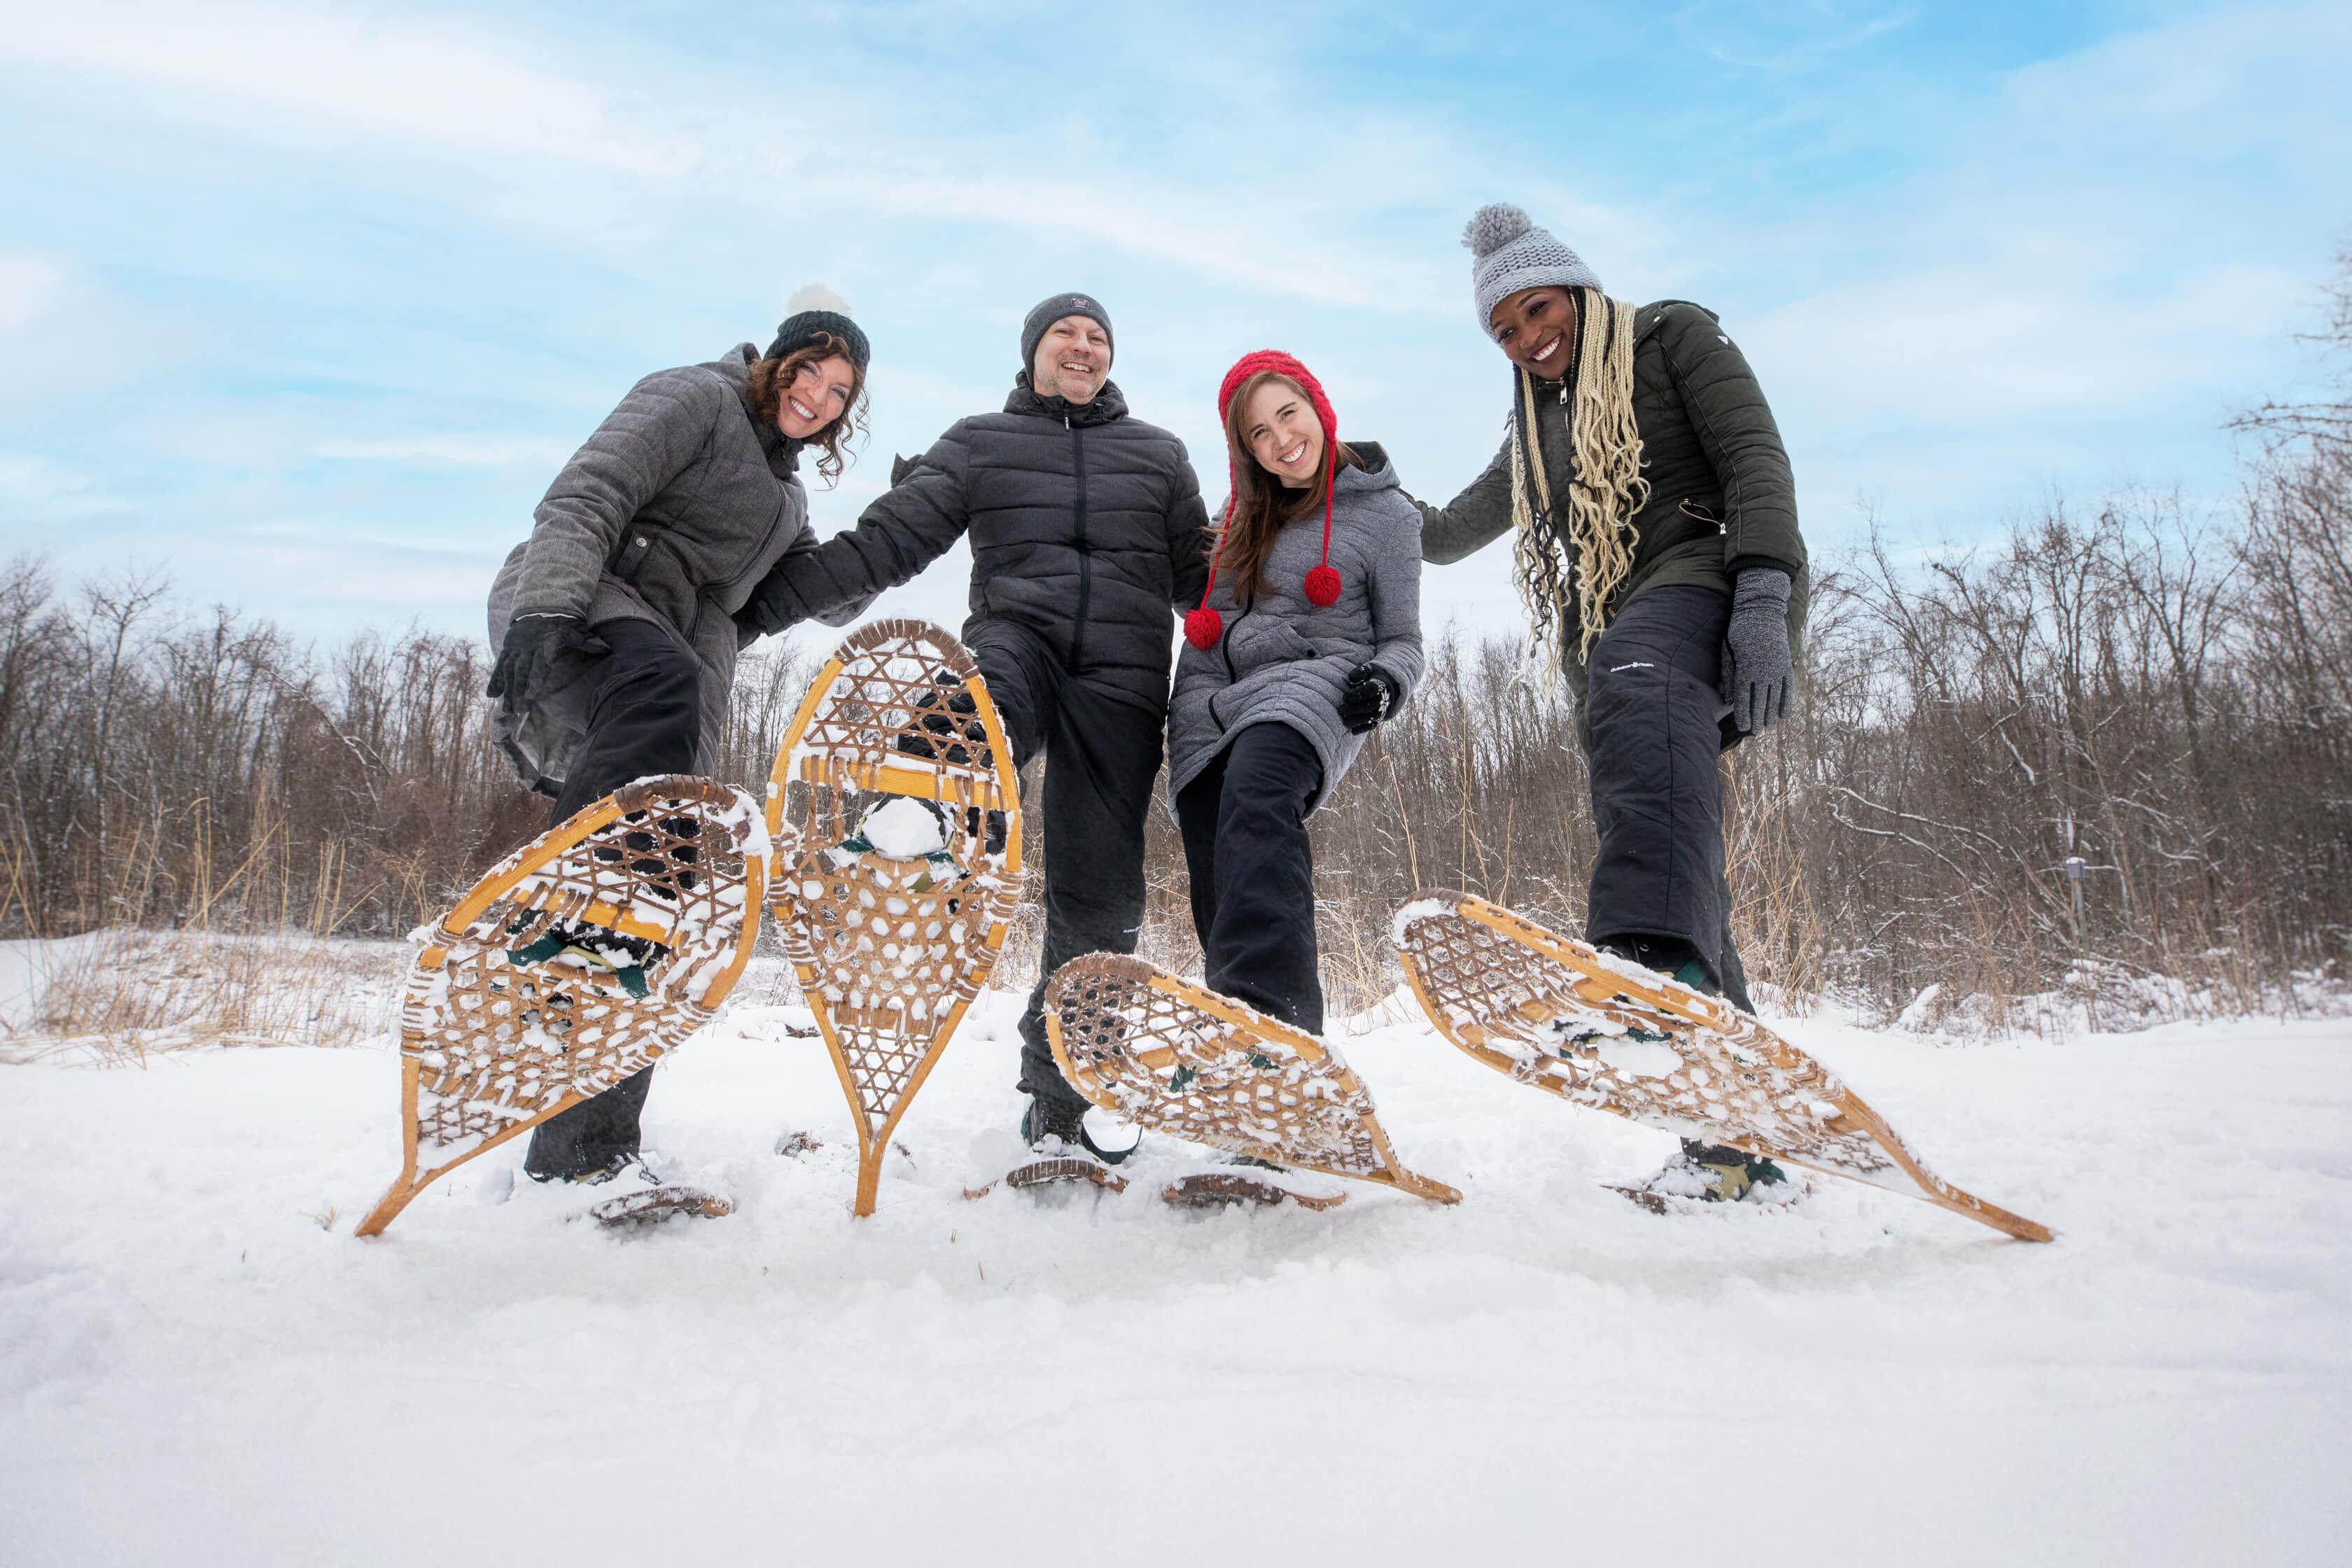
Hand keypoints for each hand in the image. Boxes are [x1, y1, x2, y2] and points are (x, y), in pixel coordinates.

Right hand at [486, 614, 610, 706]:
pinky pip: (499, 666)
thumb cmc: (564, 622)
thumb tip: (605, 649)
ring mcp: (516, 649)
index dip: (536, 678)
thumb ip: (588, 642)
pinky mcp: (508, 649)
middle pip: (521, 672)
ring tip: (507, 710)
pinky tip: (491, 695)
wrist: (541, 605)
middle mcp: (528, 648)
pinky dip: (495, 680)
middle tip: (518, 712)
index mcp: (545, 645)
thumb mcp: (578, 630)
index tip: (533, 694)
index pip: (540, 664)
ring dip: (507, 692)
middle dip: (518, 692)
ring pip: (509, 672)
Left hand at [1337, 663, 1397, 734]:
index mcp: (1379, 686)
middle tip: (1340, 709)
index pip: (1369, 691)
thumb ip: (1359, 672)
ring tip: (1343, 719)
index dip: (1356, 695)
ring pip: (1370, 718)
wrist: (1385, 688)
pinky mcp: (1378, 719)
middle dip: (1353, 709)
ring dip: (1356, 720)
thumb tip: (1351, 678)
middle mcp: (1382, 699)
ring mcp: (1381, 710)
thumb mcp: (1367, 669)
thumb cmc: (1371, 677)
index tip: (1344, 697)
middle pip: (1369, 706)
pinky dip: (1362, 729)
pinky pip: (1371, 726)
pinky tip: (1351, 729)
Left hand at [1720, 568, 1792, 732]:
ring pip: (1774, 696)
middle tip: (1757, 733)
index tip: (1744, 727)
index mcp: (1746, 668)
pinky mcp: (1786, 664)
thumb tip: (1728, 700)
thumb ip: (1729, 675)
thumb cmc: (1739, 632)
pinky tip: (1784, 715)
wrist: (1761, 612)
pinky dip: (1786, 701)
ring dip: (1771, 714)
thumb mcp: (1728, 652)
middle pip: (1760, 701)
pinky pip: (1788, 687)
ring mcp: (1777, 668)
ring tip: (1769, 728)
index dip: (1743, 714)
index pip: (1743, 697)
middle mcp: (1763, 670)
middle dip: (1758, 719)